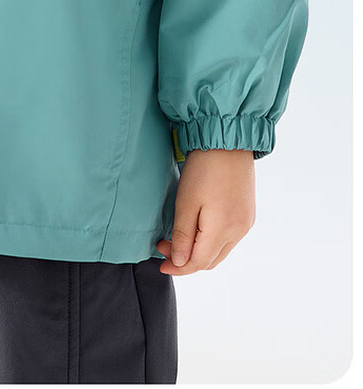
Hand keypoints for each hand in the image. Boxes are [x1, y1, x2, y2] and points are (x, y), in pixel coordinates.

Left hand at [156, 149, 255, 273]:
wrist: (228, 140)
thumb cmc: (204, 168)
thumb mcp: (186, 202)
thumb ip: (183, 235)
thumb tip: (180, 262)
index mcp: (224, 229)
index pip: (199, 263)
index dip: (179, 266)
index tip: (160, 262)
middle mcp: (239, 231)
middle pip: (211, 261)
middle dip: (186, 260)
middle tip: (164, 246)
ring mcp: (246, 222)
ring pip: (220, 251)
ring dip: (199, 251)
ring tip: (178, 238)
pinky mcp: (247, 214)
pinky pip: (228, 238)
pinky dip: (211, 241)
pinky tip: (197, 229)